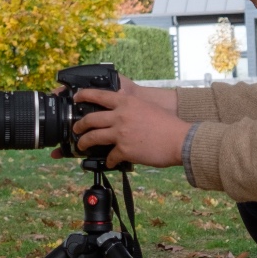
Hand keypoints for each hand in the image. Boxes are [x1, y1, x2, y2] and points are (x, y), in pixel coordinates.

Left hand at [71, 83, 190, 169]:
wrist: (180, 140)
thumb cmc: (169, 124)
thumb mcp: (147, 107)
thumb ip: (132, 107)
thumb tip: (121, 110)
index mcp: (127, 103)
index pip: (99, 95)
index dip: (84, 95)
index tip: (77, 97)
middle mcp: (120, 116)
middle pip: (91, 119)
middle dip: (79, 125)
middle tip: (76, 128)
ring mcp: (121, 133)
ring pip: (93, 137)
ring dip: (85, 143)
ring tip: (82, 146)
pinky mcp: (124, 150)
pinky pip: (110, 157)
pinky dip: (109, 161)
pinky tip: (111, 162)